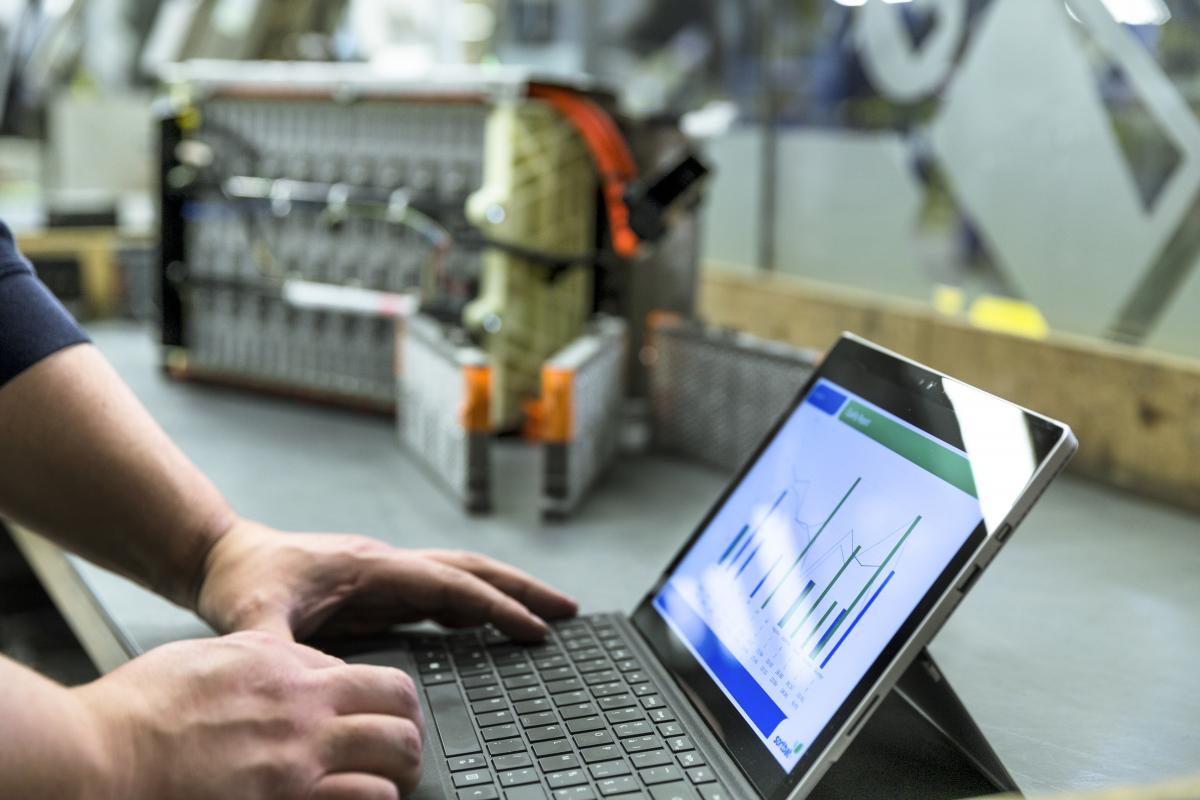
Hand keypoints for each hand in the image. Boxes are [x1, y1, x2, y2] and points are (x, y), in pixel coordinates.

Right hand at [73, 631, 423, 799]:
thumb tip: (298, 666)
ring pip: (398, 756)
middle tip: (399, 750)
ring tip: (390, 785)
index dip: (379, 701)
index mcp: (284, 668)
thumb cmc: (136, 712)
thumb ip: (264, 660)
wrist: (96, 759)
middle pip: (400, 707)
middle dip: (407, 729)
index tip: (374, 719)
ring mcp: (301, 761)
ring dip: (399, 771)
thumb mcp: (208, 658)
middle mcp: (305, 709)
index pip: (368, 674)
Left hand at [196, 520, 577, 641]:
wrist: (222, 556)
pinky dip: (471, 607)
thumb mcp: (251, 620)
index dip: (495, 607)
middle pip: (471, 570)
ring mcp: (385, 575)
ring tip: (543, 615)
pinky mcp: (377, 589)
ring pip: (459, 579)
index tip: (534, 628)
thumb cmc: (240, 581)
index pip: (449, 586)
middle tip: (567, 610)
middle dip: (521, 589)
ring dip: (503, 593)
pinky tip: (483, 625)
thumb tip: (303, 687)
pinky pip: (438, 596)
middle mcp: (387, 565)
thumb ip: (277, 651)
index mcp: (371, 567)